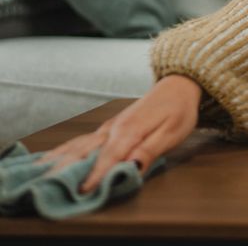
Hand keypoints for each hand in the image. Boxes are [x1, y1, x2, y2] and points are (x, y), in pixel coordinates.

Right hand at [32, 74, 201, 193]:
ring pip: (79, 145)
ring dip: (58, 161)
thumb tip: (131, 165)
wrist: (178, 86)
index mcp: (129, 130)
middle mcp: (112, 128)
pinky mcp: (107, 128)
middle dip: (66, 170)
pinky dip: (63, 152)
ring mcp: (107, 127)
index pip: (108, 157)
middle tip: (46, 186)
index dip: (96, 175)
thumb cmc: (179, 110)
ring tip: (37, 175)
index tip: (81, 192)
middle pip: (85, 151)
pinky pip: (81, 141)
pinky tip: (49, 160)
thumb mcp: (172, 132)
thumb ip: (150, 150)